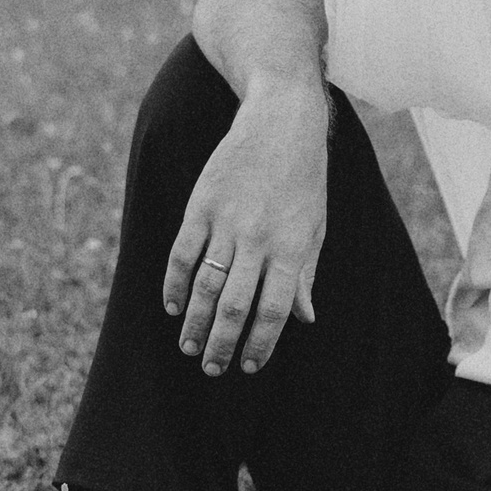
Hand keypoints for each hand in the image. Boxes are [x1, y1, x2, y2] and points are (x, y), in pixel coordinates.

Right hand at [162, 78, 330, 377]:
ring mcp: (227, 221)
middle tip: (212, 368)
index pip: (276, 309)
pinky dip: (175, 284)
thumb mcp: (316, 226)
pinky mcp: (201, 205)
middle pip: (235, 304)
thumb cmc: (304, 180)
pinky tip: (174, 307)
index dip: (261, 342)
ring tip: (189, 347)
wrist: (281, 121)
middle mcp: (259, 238)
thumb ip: (306, 274)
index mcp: (293, 247)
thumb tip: (304, 319)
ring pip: (206, 284)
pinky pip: (182, 253)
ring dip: (195, 322)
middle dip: (222, 343)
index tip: (249, 366)